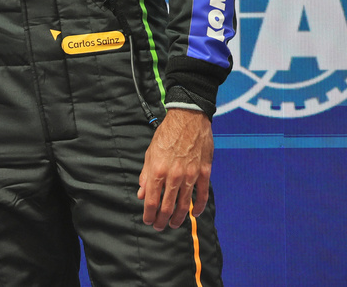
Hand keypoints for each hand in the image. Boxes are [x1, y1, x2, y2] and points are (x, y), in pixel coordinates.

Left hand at [137, 108, 212, 230]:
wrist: (188, 119)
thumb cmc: (166, 135)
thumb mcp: (150, 153)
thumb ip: (146, 175)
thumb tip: (142, 194)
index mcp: (157, 170)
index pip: (152, 200)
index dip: (149, 214)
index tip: (148, 221)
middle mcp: (174, 176)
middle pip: (167, 206)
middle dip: (162, 220)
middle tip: (159, 226)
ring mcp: (190, 175)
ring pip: (184, 204)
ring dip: (178, 217)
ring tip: (174, 224)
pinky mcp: (203, 172)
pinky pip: (202, 194)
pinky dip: (198, 207)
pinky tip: (194, 214)